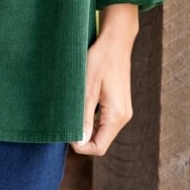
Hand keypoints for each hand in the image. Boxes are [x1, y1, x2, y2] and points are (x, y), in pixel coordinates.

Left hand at [68, 24, 134, 155]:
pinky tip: (82, 103)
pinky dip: (92, 118)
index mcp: (116, 115)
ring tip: (73, 109)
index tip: (65, 131)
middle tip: (65, 120)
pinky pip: (105, 120)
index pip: (99, 147)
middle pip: (101, 141)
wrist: (116, 41)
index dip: (80, 145)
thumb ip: (84, 116)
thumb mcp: (87, 88)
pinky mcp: (120, 104)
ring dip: (87, 126)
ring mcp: (123, 110)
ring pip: (103, 131)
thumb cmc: (100, 60)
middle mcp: (123, 117)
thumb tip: (79, 141)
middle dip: (82, 136)